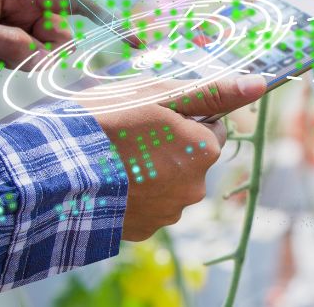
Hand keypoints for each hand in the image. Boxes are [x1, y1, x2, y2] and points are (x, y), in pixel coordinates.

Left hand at [0, 0, 123, 70]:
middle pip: (61, 31)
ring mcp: (21, 12)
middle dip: (46, 52)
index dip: (107, 18)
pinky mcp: (15, 27)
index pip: (75, 0)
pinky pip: (34, 50)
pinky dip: (20, 59)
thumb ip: (6, 45)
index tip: (132, 40)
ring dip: (28, 58)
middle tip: (11, 59)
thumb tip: (43, 61)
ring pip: (48, 45)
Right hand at [83, 74, 267, 240]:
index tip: (153, 115)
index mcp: (204, 151)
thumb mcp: (159, 95)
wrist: (54, 172)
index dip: (183, 117)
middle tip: (128, 134)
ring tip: (113, 157)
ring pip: (168, 181)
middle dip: (168, 145)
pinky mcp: (141, 231)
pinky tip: (108, 180)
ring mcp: (167, 213)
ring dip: (149, 170)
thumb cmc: (107, 123)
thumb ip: (212, 92)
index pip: (210, 128)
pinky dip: (132, 193)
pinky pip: (146, 205)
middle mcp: (194, 188)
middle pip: (190, 157)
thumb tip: (259, 83)